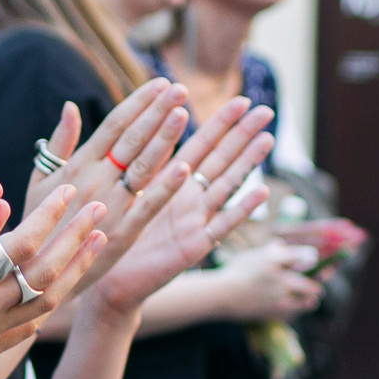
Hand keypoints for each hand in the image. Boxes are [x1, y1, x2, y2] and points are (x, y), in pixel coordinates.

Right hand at [0, 178, 109, 378]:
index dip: (48, 217)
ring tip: (97, 242)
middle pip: (45, 273)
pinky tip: (59, 288)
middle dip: (76, 238)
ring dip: (74, 270)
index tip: (67, 190)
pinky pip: (27, 328)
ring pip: (45, 303)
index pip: (19, 247)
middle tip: (101, 207)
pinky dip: (51, 303)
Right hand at [24, 80, 199, 295]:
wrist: (35, 271)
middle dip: (157, 111)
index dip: (139, 102)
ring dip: (164, 139)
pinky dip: (165, 186)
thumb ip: (59, 144)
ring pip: (142, 166)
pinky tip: (184, 166)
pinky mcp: (124, 232)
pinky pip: (147, 205)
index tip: (160, 84)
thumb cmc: (38, 222)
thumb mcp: (40, 180)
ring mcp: (111, 205)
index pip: (114, 124)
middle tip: (180, 88)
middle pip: (132, 139)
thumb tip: (70, 107)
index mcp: (78, 165)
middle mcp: (95, 180)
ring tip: (184, 113)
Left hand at [92, 99, 279, 310]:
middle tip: (266, 110)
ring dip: (247, 163)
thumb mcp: (128, 190)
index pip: (201, 144)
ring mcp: (195, 221)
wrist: (111, 279)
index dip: (220, 123)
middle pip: (221, 159)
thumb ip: (143, 159)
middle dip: (243, 135)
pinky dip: (241, 210)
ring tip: (267, 139)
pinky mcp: (195, 246)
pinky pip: (222, 226)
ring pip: (226, 186)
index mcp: (172, 182)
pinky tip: (260, 193)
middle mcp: (189, 198)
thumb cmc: (116, 234)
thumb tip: (148, 123)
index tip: (241, 99)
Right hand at [216, 243, 323, 320]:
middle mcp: (280, 279)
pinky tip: (289, 305)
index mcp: (275, 260)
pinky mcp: (276, 313)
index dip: (315, 259)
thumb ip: (270, 251)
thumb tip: (282, 246)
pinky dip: (296, 309)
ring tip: (307, 298)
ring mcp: (279, 298)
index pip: (306, 256)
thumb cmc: (235, 272)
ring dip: (309, 299)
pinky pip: (296, 312)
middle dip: (315, 285)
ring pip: (308, 301)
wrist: (221, 295)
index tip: (316, 263)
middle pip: (312, 285)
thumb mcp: (252, 255)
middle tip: (315, 286)